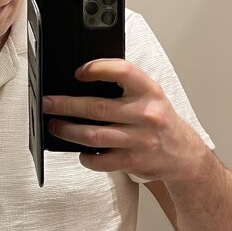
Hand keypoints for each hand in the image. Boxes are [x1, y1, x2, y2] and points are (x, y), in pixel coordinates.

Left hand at [43, 58, 205, 183]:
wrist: (184, 155)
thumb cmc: (160, 122)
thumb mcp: (151, 96)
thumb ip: (125, 88)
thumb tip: (82, 83)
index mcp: (150, 91)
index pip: (122, 71)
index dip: (97, 68)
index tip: (78, 72)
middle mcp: (146, 114)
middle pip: (97, 107)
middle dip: (65, 105)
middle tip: (48, 103)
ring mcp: (140, 140)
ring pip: (94, 136)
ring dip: (68, 131)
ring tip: (55, 126)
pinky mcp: (133, 162)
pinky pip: (100, 160)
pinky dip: (85, 156)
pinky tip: (80, 150)